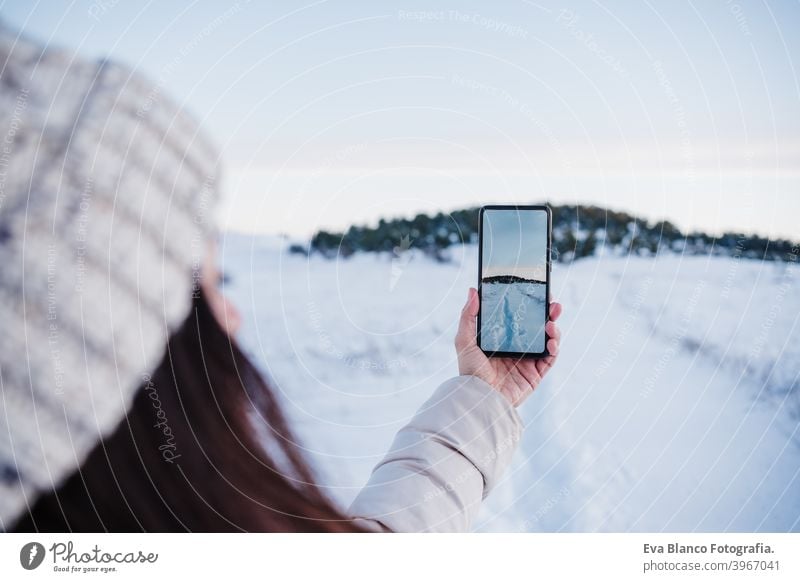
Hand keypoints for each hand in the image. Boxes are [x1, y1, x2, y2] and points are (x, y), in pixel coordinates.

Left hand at [455, 287, 561, 406]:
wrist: (479, 398)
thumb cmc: (469, 371)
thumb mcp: (464, 340)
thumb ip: (468, 316)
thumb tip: (472, 290)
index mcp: (502, 338)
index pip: (519, 317)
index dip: (530, 305)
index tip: (536, 291)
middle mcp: (517, 347)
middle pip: (538, 326)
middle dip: (548, 314)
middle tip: (552, 303)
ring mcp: (528, 360)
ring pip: (548, 340)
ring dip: (554, 329)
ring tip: (551, 323)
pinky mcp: (536, 374)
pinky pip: (550, 358)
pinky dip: (555, 348)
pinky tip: (551, 341)